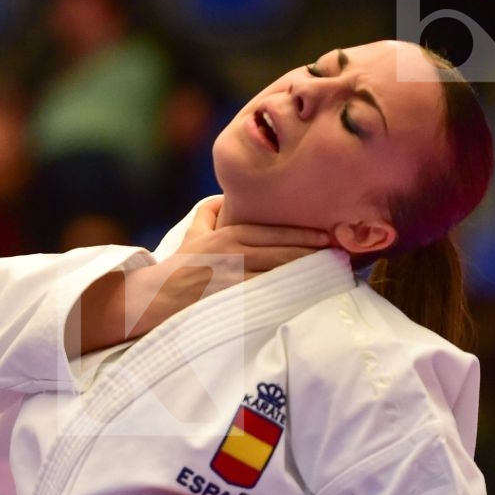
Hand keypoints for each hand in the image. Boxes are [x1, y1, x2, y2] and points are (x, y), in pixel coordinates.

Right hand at [119, 200, 329, 340]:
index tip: (326, 236)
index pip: (272, 233)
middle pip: (282, 251)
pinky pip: (267, 294)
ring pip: (279, 272)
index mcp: (227, 236)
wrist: (154, 297)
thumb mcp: (192, 233)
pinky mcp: (232, 297)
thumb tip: (226, 197)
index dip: (302, 235)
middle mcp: (232, 253)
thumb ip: (209, 212)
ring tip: (332, 270)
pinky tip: (307, 292)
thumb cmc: (178, 266)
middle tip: (340, 252)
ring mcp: (233, 276)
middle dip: (313, 252)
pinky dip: (289, 292)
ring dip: (307, 272)